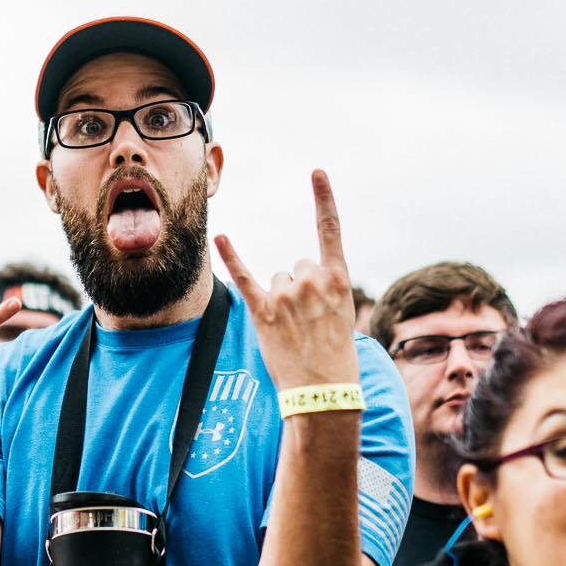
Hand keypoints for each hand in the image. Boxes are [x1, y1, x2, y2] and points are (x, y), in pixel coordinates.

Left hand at [215, 170, 358, 392]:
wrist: (323, 393)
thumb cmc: (336, 357)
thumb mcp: (344, 316)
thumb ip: (325, 289)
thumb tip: (299, 274)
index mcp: (338, 280)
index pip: (330, 230)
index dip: (323, 198)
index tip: (316, 172)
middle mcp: (312, 281)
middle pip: (297, 267)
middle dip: (301, 290)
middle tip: (309, 323)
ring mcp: (286, 296)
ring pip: (276, 279)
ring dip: (281, 300)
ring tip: (292, 330)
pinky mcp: (263, 312)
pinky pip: (243, 277)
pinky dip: (231, 257)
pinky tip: (221, 237)